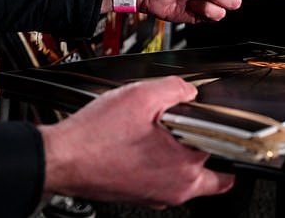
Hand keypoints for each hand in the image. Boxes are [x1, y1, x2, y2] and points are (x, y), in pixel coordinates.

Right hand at [39, 76, 234, 206]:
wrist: (61, 158)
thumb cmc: (96, 136)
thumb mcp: (142, 95)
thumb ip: (176, 88)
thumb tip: (189, 91)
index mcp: (185, 169)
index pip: (223, 150)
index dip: (214, 126)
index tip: (205, 117)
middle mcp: (174, 190)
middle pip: (211, 174)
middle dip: (205, 149)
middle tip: (192, 129)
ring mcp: (155, 196)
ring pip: (183, 177)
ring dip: (178, 154)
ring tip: (158, 132)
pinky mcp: (137, 195)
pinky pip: (160, 178)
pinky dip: (157, 161)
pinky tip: (139, 142)